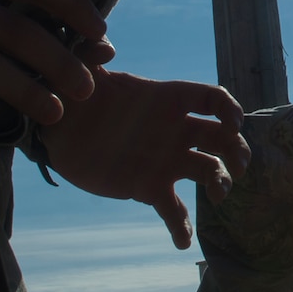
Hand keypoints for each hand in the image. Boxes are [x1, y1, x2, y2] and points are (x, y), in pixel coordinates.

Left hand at [36, 68, 247, 248]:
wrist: (55, 129)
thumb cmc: (73, 93)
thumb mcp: (80, 67)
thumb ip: (91, 52)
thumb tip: (108, 48)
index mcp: (167, 99)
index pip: (211, 99)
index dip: (228, 109)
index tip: (232, 122)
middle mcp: (175, 130)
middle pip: (221, 139)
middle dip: (237, 150)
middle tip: (236, 165)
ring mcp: (165, 161)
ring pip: (207, 172)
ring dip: (221, 183)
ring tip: (217, 196)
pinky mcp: (148, 188)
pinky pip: (173, 210)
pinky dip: (181, 227)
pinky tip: (182, 243)